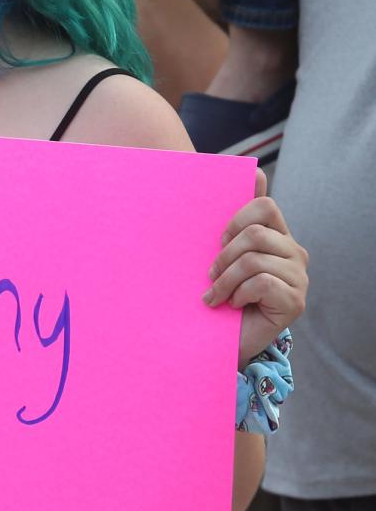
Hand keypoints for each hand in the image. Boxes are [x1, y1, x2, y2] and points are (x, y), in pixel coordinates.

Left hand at [205, 169, 307, 365]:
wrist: (219, 339)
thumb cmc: (219, 293)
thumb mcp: (220, 254)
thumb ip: (234, 220)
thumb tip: (252, 170)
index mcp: (277, 236)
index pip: (265, 206)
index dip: (236, 219)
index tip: (218, 242)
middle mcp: (294, 252)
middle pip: (256, 233)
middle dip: (225, 254)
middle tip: (211, 275)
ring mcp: (299, 277)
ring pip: (255, 259)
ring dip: (226, 279)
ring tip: (216, 294)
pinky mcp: (295, 301)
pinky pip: (262, 282)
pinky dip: (239, 293)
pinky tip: (233, 304)